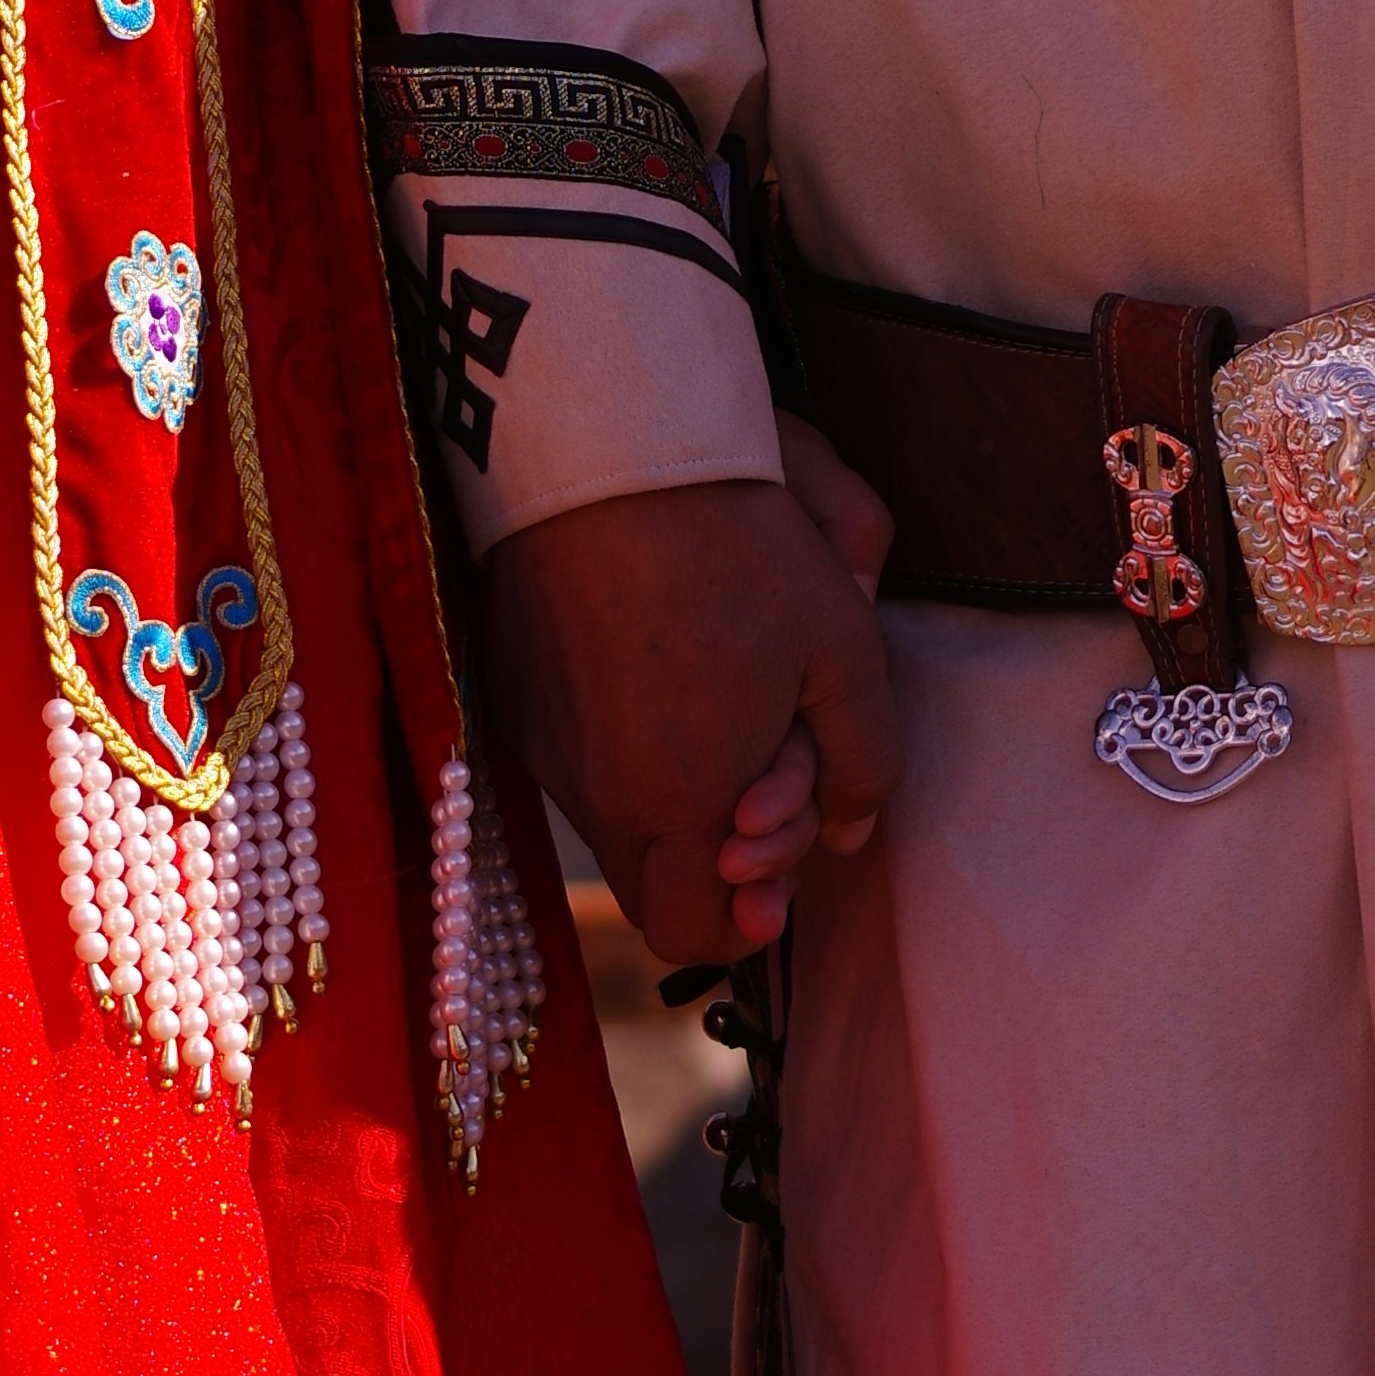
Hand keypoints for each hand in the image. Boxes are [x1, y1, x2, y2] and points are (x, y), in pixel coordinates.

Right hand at [483, 423, 901, 980]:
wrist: (605, 441)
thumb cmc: (739, 541)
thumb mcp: (844, 645)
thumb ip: (865, 760)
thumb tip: (853, 831)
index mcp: (679, 800)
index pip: (690, 934)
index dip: (742, 918)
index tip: (776, 850)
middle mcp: (594, 792)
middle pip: (651, 886)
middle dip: (713, 855)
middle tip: (762, 771)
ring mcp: (543, 743)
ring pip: (614, 819)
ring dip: (669, 791)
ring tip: (714, 693)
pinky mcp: (510, 693)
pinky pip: (574, 758)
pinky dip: (621, 744)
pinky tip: (657, 660)